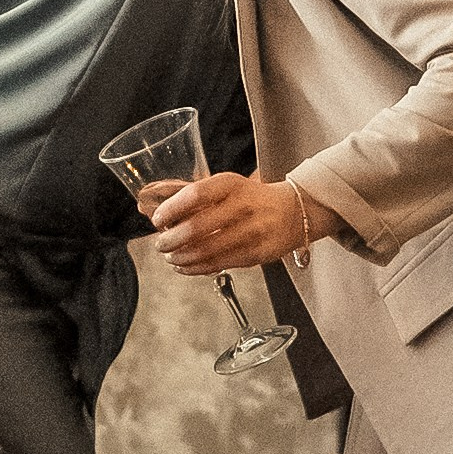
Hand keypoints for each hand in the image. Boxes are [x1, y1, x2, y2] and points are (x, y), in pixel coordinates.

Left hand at [141, 171, 305, 277]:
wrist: (294, 212)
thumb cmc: (253, 199)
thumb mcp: (228, 187)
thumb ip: (197, 197)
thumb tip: (158, 209)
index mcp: (231, 185)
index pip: (194, 195)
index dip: (171, 209)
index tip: (158, 220)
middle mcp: (243, 206)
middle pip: (196, 227)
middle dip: (171, 240)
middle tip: (161, 244)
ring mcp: (251, 231)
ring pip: (205, 251)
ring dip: (180, 257)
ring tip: (171, 257)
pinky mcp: (256, 253)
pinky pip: (219, 264)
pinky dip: (195, 268)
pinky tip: (186, 266)